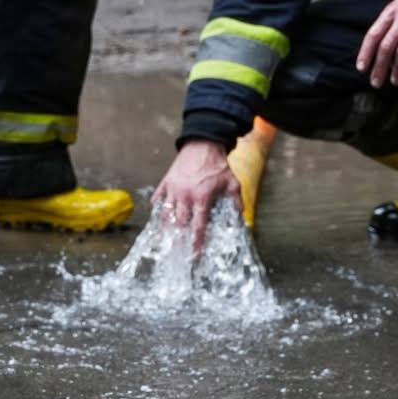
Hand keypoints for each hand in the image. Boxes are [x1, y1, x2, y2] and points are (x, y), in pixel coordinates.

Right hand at [151, 139, 240, 254]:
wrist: (203, 144)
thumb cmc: (217, 164)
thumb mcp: (232, 183)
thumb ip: (236, 202)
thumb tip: (240, 218)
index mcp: (201, 197)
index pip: (198, 226)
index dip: (196, 242)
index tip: (194, 255)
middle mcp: (185, 195)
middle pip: (178, 223)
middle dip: (177, 240)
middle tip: (177, 252)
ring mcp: (173, 188)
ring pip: (165, 213)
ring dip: (166, 228)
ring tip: (166, 240)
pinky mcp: (166, 181)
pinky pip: (158, 198)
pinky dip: (157, 209)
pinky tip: (158, 218)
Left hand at [357, 0, 397, 89]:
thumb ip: (389, 21)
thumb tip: (377, 44)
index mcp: (392, 11)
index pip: (373, 34)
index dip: (366, 53)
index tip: (362, 68)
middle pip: (386, 47)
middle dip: (379, 67)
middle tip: (376, 82)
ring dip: (397, 70)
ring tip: (395, 80)